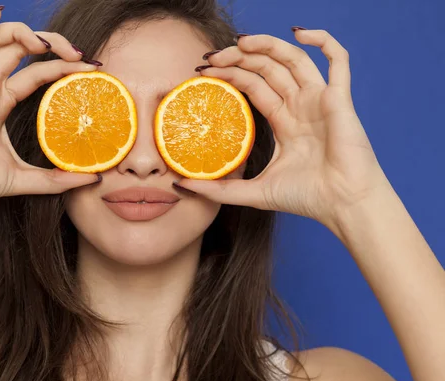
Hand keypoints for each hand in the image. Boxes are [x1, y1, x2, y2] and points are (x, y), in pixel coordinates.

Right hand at [0, 8, 99, 212]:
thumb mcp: (25, 179)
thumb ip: (57, 179)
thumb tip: (93, 178)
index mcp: (0, 103)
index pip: (36, 72)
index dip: (62, 65)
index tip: (91, 67)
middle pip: (19, 48)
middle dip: (51, 43)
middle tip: (78, 53)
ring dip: (22, 32)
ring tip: (47, 45)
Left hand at [176, 29, 390, 227]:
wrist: (341, 207)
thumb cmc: (305, 199)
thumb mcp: (252, 193)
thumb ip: (218, 189)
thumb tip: (180, 184)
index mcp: (284, 120)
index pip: (253, 85)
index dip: (230, 74)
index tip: (203, 72)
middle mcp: (300, 105)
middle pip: (267, 68)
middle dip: (239, 58)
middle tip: (212, 58)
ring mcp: (320, 100)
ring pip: (293, 59)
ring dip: (267, 45)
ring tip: (239, 43)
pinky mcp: (339, 99)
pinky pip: (338, 60)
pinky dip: (323, 40)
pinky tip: (299, 32)